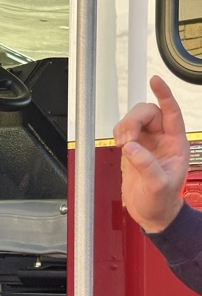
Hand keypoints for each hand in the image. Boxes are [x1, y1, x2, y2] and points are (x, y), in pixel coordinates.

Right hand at [113, 75, 189, 231]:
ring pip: (134, 120)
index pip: (171, 112)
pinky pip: (124, 131)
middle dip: (134, 120)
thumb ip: (147, 165)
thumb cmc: (162, 202)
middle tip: (126, 137)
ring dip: (124, 127)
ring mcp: (147, 143)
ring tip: (122, 143)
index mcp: (176, 144)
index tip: (156, 81)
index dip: (165, 95)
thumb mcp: (158, 186)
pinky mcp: (133, 150)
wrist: (152, 214)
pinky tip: (120, 145)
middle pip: (147, 113)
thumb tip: (132, 147)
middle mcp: (162, 140)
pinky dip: (118, 134)